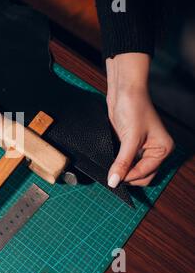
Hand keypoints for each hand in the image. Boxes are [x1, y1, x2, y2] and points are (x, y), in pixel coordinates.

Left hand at [106, 53, 173, 187]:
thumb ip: (122, 162)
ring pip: (133, 169)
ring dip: (123, 171)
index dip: (129, 177)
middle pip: (142, 175)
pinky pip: (126, 160)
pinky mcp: (130, 143)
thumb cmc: (134, 108)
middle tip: (111, 176)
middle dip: (127, 176)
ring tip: (110, 169)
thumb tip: (114, 182)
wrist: (124, 90)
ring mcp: (143, 147)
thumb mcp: (130, 139)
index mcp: (162, 149)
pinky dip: (119, 164)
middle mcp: (155, 150)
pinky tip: (110, 162)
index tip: (113, 181)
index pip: (146, 173)